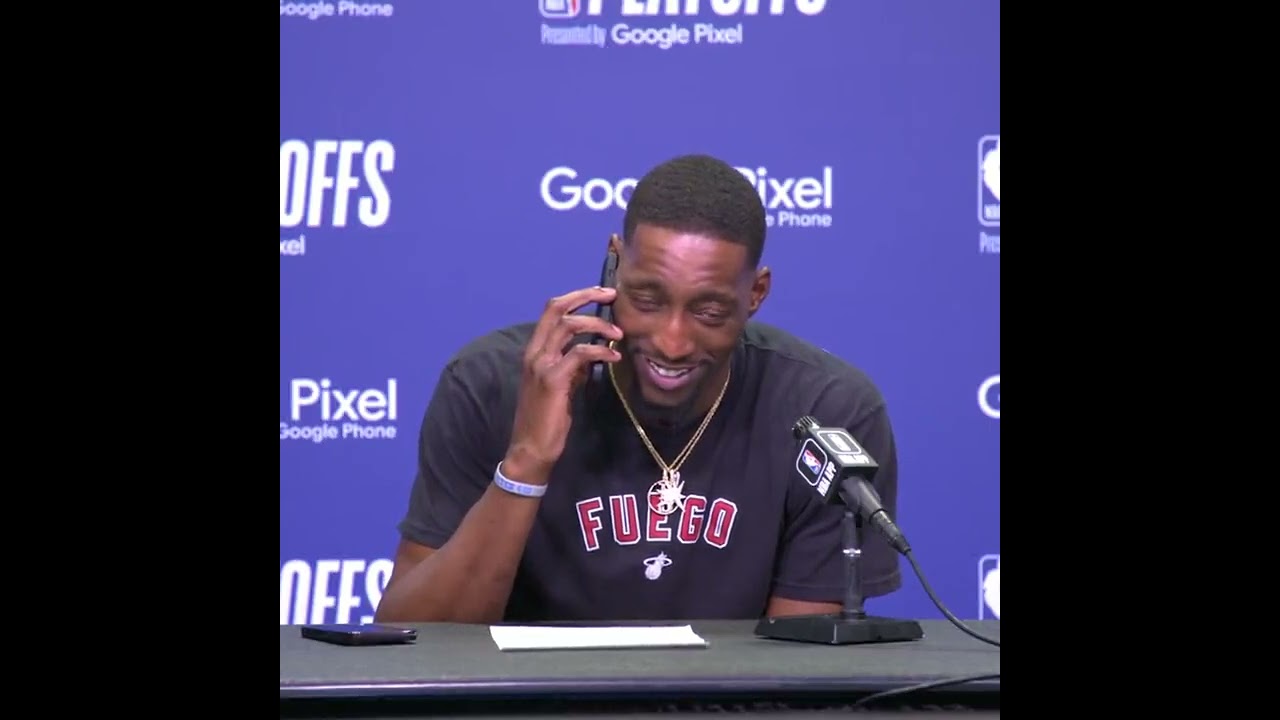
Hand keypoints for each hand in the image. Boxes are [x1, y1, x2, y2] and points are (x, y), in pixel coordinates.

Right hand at [504, 286, 622, 483]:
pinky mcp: (552, 380)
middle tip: (612, 295)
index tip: (602, 294)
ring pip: (568, 326)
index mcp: (535, 351)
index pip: (552, 311)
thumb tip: (593, 353)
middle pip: (557, 308)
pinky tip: (614, 358)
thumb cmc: (546, 420)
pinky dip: (599, 351)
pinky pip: (579, 354)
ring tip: (619, 334)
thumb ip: (572, 367)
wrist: (531, 449)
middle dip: (586, 296)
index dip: (577, 297)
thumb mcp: (561, 386)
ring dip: (598, 325)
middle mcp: (534, 352)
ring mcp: (541, 365)